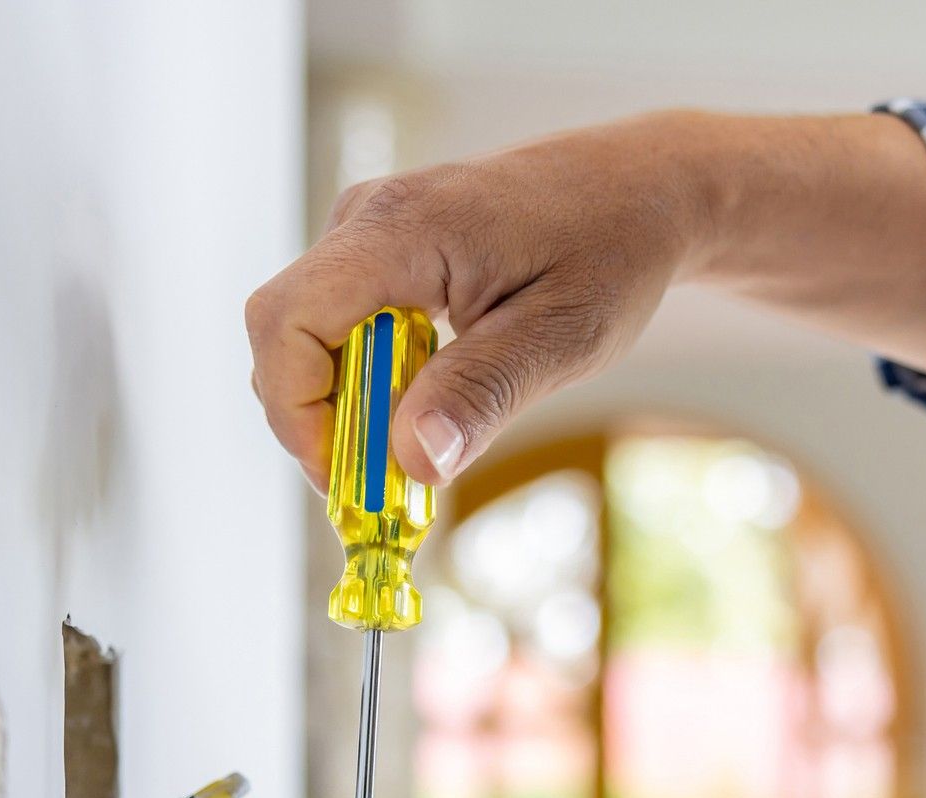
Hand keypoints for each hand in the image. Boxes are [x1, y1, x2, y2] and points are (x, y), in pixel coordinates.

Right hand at [246, 111, 925, 492]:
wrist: (642, 190)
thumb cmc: (611, 252)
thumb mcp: (561, 337)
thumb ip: (481, 395)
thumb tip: (411, 462)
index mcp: (402, 232)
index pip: (288, 325)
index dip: (297, 416)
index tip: (349, 479)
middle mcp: (366, 220)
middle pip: (282, 337)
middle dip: (316, 422)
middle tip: (384, 479)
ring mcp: (366, 232)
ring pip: (304, 338)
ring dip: (343, 406)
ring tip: (417, 440)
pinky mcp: (377, 252)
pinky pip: (336, 327)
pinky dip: (363, 382)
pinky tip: (422, 402)